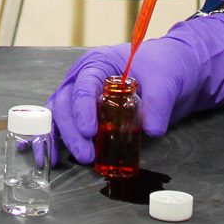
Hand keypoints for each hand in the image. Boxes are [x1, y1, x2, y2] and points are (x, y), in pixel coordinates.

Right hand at [47, 11, 223, 164]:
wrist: (173, 72)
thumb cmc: (164, 66)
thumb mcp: (165, 81)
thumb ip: (158, 103)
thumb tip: (152, 129)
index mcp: (98, 63)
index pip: (84, 84)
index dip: (83, 108)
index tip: (89, 130)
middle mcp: (83, 77)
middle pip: (66, 101)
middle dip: (71, 129)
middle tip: (86, 154)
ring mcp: (82, 96)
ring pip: (60, 113)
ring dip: (61, 136)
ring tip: (67, 161)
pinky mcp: (87, 113)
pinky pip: (65, 124)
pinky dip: (57, 139)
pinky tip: (51, 159)